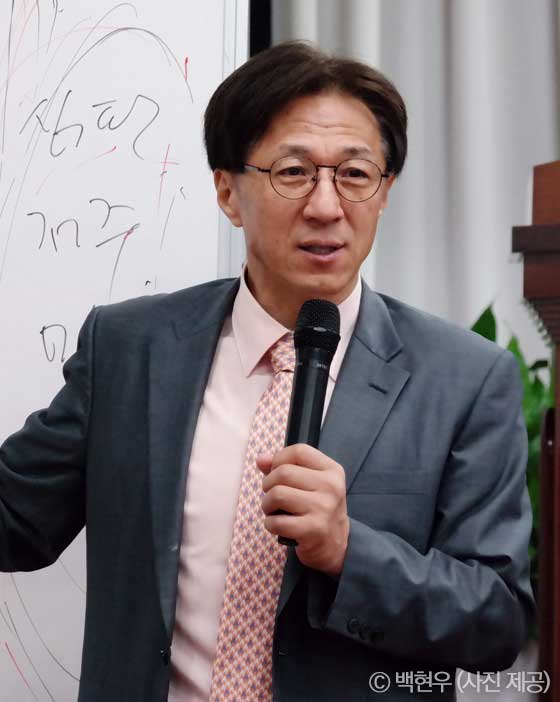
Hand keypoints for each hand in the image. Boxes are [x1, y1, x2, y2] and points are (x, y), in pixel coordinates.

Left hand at [257, 444, 349, 576]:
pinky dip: (270, 524)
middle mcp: (331, 486)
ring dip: (267, 505)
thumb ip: (284, 467)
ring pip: (277, 494)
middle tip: (273, 497)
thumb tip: (261, 458)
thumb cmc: (317, 508)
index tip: (277, 473)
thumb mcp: (308, 483)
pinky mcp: (313, 530)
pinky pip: (276, 521)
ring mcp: (324, 508)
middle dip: (268, 485)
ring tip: (274, 511)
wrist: (335, 545)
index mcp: (332, 470)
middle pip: (283, 472)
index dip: (279, 459)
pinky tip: (279, 526)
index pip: (298, 451)